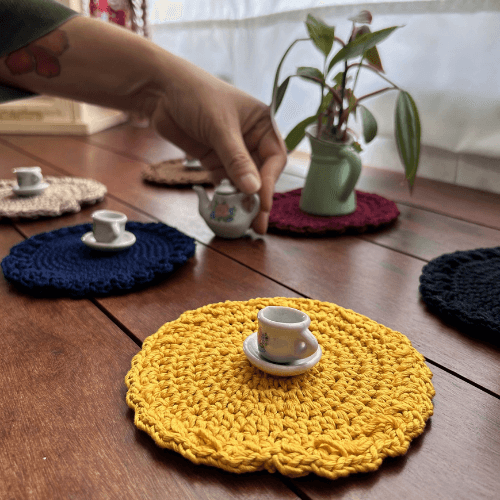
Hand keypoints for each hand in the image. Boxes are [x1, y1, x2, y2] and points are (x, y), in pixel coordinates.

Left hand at [150, 63, 286, 233]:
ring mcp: (232, 152)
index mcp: (263, 124)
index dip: (269, 182)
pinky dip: (225, 196)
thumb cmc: (197, 95)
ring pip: (243, 182)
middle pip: (261, 174)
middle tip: (257, 224)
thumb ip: (236, 159)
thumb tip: (253, 190)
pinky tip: (225, 210)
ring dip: (241, 201)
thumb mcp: (220, 127)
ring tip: (242, 223)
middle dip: (258, 198)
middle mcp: (252, 140)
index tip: (262, 203)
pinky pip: (225, 182)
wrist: (160, 90)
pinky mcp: (215, 160)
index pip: (274, 158)